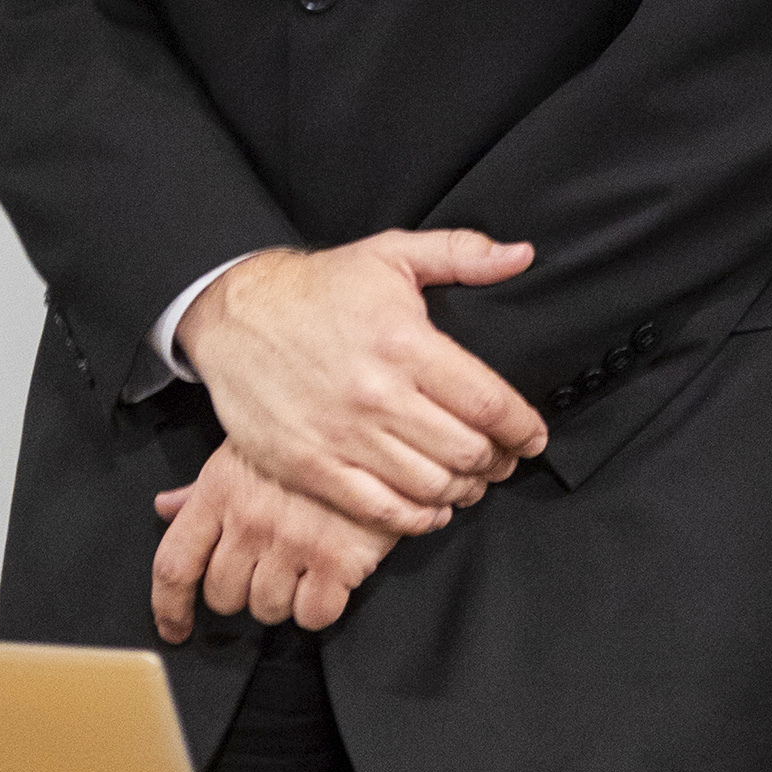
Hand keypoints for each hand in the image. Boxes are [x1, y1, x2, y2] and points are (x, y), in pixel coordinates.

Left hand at [149, 441, 394, 641]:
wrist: (380, 429)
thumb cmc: (310, 435)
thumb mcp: (248, 447)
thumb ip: (204, 488)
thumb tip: (165, 508)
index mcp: (221, 489)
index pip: (174, 564)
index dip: (168, 607)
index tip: (175, 627)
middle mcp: (251, 519)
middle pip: (222, 596)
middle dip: (241, 590)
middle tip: (267, 563)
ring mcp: (293, 542)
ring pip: (266, 610)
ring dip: (282, 597)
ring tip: (303, 559)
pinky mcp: (337, 561)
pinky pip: (312, 616)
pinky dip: (320, 605)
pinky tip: (329, 572)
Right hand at [178, 230, 546, 533]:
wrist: (237, 315)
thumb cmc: (321, 286)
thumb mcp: (392, 253)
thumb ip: (461, 253)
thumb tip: (522, 255)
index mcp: (405, 341)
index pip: (487, 402)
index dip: (522, 427)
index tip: (533, 436)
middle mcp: (377, 394)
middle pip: (465, 451)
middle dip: (497, 461)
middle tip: (504, 459)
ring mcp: (343, 436)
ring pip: (429, 486)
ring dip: (464, 491)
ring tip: (471, 480)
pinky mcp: (312, 467)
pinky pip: (380, 511)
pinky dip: (417, 519)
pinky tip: (431, 508)